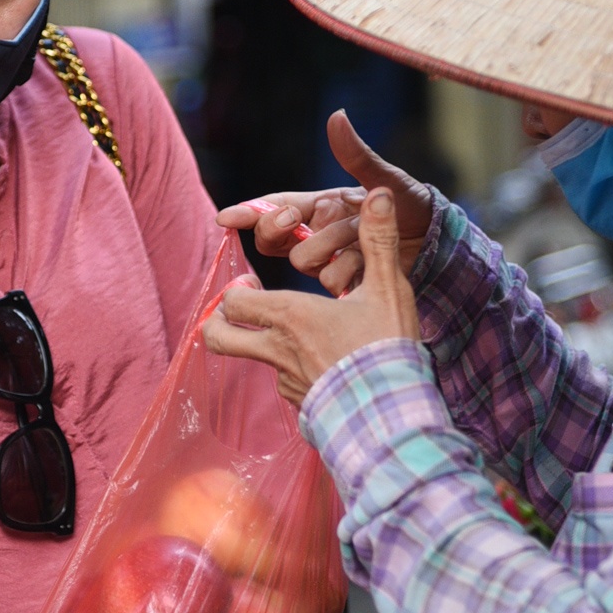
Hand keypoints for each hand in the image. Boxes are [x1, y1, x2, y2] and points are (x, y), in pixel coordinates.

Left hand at [203, 187, 420, 405]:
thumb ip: (379, 240)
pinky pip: (285, 385)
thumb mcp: (387, 289)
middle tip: (243, 309)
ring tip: (293, 337)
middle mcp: (277, 350)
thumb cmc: (386, 350)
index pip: (234, 299)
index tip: (252, 281)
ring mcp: (286, 382)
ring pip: (255, 361)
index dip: (237, 288)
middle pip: (219, 338)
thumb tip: (379, 194)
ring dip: (264, 346)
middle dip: (220, 322)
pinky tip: (322, 367)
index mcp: (290, 316)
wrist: (393, 419)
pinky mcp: (301, 407)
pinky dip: (294, 372)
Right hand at [216, 110, 433, 295]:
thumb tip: (337, 117)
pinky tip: (367, 263)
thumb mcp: (383, 177)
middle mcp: (318, 232)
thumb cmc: (409, 203)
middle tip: (295, 219)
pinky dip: (349, 271)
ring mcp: (329, 259)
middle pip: (274, 239)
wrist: (439, 242)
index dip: (248, 213)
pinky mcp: (344, 282)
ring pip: (302, 261)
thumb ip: (356, 154)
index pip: (273, 206)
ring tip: (360, 239)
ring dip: (330, 247)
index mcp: (319, 204)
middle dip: (280, 228)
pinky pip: (330, 280)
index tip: (226, 219)